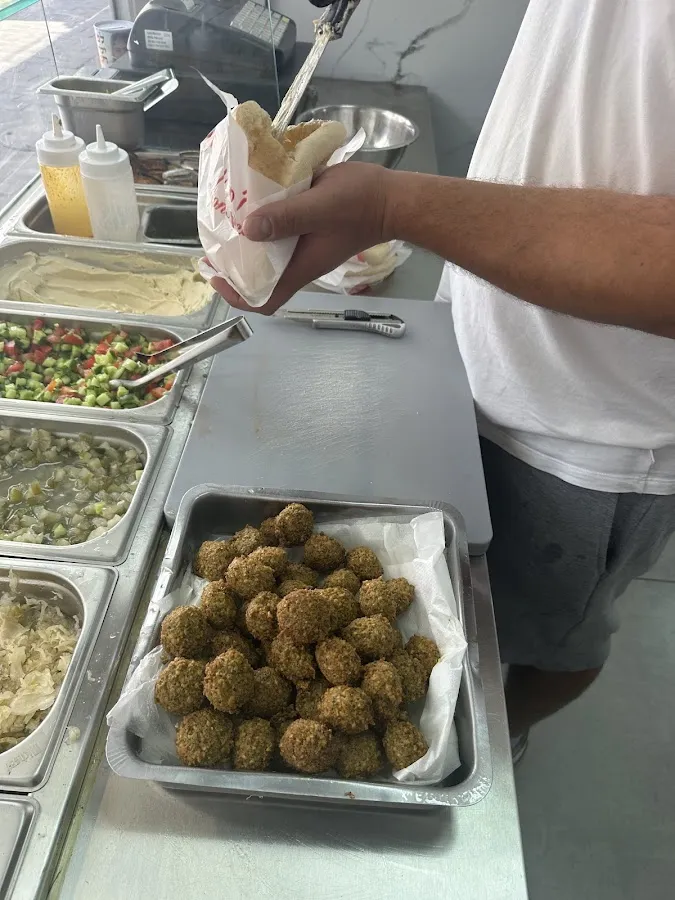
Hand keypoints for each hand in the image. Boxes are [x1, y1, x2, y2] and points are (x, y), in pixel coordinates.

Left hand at [211, 161, 392, 314]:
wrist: (390, 198)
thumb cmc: (360, 204)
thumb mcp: (321, 206)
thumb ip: (287, 218)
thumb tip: (248, 229)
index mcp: (300, 268)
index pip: (263, 301)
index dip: (236, 295)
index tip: (216, 275)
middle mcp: (298, 263)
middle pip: (259, 279)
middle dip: (233, 266)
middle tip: (214, 241)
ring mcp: (303, 248)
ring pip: (267, 255)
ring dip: (245, 242)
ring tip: (226, 218)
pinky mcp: (307, 230)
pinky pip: (278, 233)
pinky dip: (262, 222)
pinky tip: (252, 201)